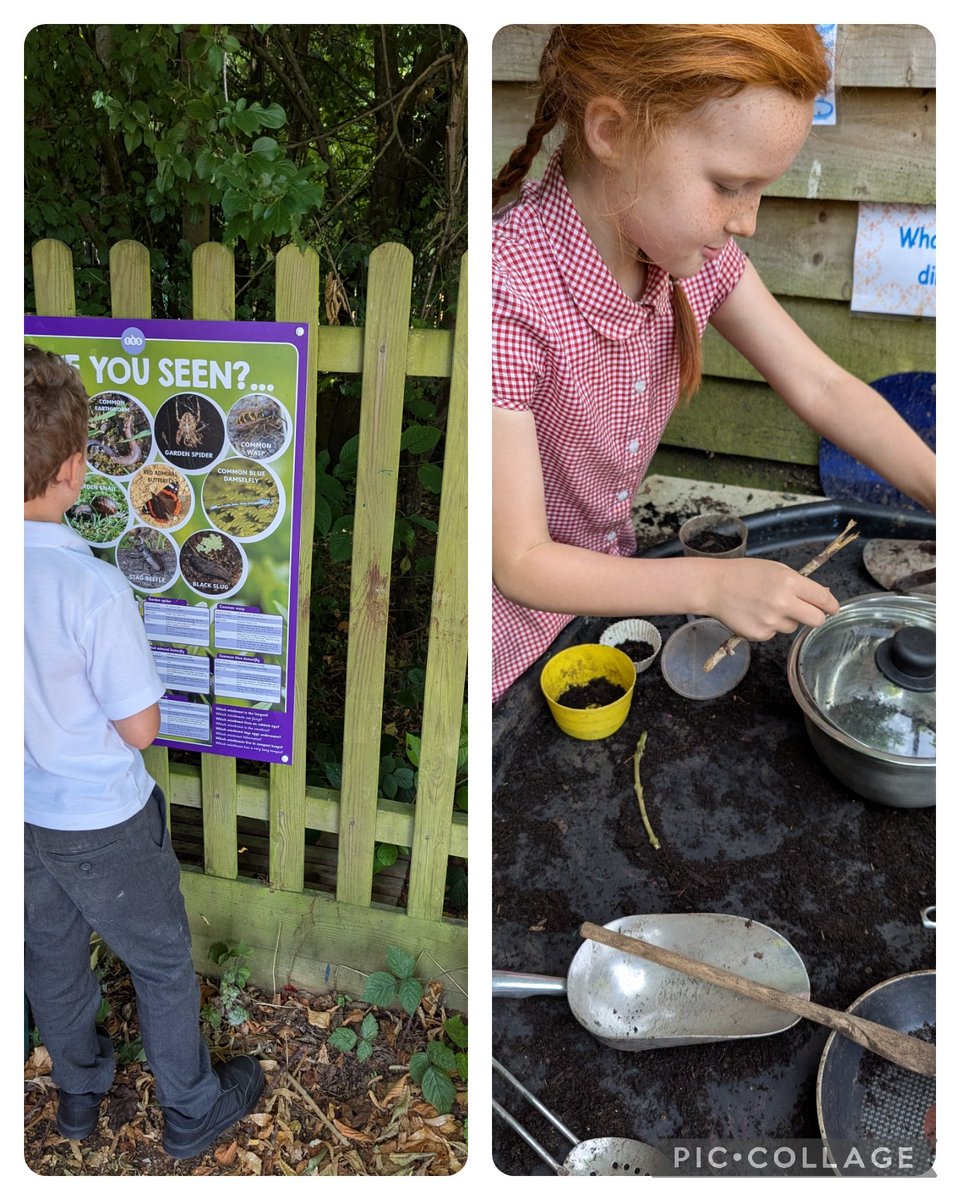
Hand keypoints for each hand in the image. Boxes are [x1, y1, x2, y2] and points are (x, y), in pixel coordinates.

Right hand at [704, 558, 838, 640]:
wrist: (713, 587)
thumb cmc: (744, 573)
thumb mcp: (775, 569)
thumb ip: (799, 583)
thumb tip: (822, 597)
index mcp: (789, 582)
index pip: (823, 599)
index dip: (831, 605)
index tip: (832, 608)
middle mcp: (783, 603)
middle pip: (816, 620)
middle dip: (814, 617)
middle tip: (805, 612)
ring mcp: (771, 621)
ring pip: (792, 627)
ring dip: (785, 620)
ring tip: (765, 607)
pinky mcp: (760, 634)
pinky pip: (774, 633)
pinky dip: (768, 626)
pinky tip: (754, 614)